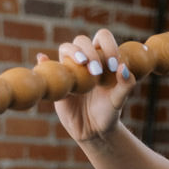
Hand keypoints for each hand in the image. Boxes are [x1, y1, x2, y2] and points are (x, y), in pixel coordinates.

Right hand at [40, 28, 136, 143]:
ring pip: (66, 48)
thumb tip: (123, 67)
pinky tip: (43, 58)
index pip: (103, 38)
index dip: (108, 46)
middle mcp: (86, 60)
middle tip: (97, 70)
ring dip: (73, 52)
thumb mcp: (119, 100)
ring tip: (82, 64)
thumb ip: (126, 85)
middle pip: (82, 41)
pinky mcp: (58, 81)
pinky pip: (47, 66)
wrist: (93, 130)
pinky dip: (43, 60)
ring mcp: (70, 69)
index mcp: (103, 59)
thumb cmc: (109, 112)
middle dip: (89, 50)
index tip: (113, 65)